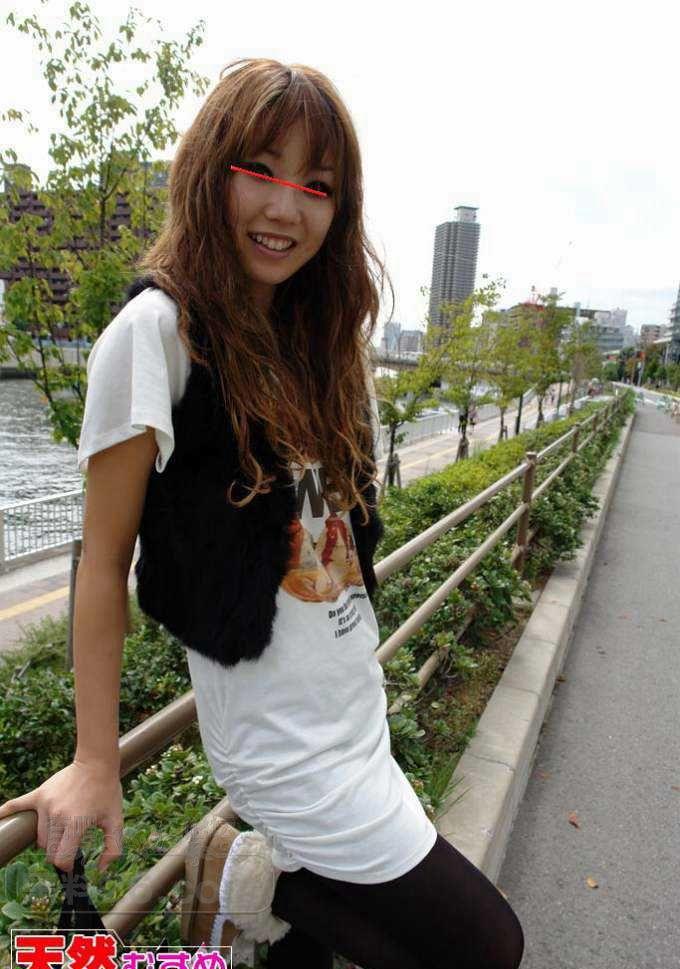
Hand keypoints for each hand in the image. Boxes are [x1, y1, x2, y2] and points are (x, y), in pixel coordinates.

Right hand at [0, 759, 123, 872]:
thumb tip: (101, 869)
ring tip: (64, 829)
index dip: (68, 865)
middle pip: (48, 850)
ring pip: (40, 836)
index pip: (61, 858)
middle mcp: (57, 816)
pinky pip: (17, 805)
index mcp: (76, 824)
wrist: (96, 763)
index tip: (74, 862)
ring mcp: (45, 804)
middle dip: (59, 852)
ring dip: (49, 838)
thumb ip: (113, 848)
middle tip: (70, 844)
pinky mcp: (39, 795)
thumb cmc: (107, 792)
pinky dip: (5, 813)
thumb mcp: (116, 820)